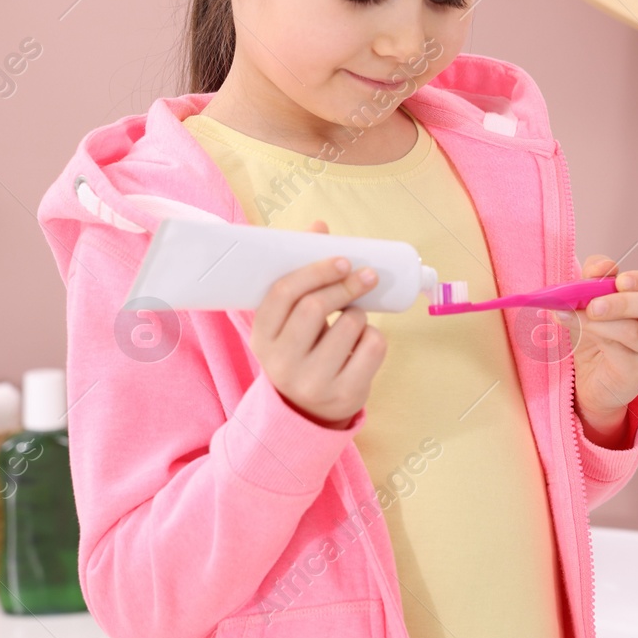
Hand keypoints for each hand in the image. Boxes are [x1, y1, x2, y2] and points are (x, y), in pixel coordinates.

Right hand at [248, 220, 387, 429]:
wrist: (306, 411)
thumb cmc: (300, 349)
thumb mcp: (289, 319)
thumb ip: (301, 273)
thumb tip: (319, 226)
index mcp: (262, 336)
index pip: (283, 292)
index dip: (315, 270)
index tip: (343, 259)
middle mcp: (281, 362)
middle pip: (315, 307)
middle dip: (345, 285)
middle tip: (366, 274)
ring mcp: (312, 382)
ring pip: (350, 325)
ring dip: (360, 313)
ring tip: (353, 320)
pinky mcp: (343, 395)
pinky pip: (373, 347)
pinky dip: (375, 336)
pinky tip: (362, 343)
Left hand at [566, 255, 637, 446]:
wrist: (590, 375)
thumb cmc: (600, 331)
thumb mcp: (593, 296)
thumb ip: (596, 277)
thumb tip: (602, 266)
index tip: (620, 279)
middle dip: (627, 300)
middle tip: (595, 303)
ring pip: (636, 331)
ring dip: (603, 320)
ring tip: (581, 315)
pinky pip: (619, 350)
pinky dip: (595, 335)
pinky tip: (579, 329)